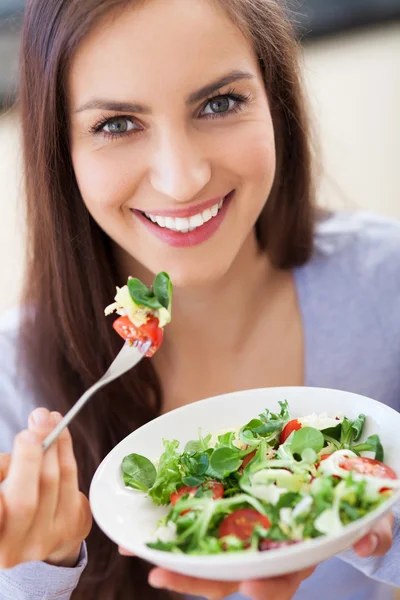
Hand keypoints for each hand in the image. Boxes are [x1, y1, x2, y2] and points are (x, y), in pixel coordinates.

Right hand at [0, 408, 91, 568]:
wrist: (42, 532)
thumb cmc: (10, 504)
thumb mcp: (2, 491)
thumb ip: (4, 471)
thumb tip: (24, 442)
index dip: (2, 476)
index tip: (4, 460)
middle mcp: (15, 547)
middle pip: (24, 502)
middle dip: (28, 460)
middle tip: (29, 432)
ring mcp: (46, 538)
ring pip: (50, 483)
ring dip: (49, 444)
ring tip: (45, 419)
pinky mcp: (71, 524)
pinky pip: (69, 477)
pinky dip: (64, 449)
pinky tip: (60, 432)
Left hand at [118, 511, 394, 598]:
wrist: (326, 468)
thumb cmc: (345, 496)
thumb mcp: (366, 513)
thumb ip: (371, 528)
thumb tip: (366, 539)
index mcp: (296, 553)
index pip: (279, 579)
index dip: (265, 587)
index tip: (248, 586)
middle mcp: (263, 546)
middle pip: (228, 572)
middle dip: (194, 578)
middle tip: (160, 575)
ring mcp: (241, 523)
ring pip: (204, 546)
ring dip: (171, 551)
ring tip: (136, 551)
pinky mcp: (225, 501)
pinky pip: (194, 513)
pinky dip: (167, 519)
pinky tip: (138, 521)